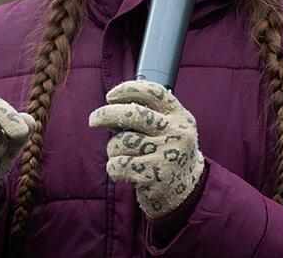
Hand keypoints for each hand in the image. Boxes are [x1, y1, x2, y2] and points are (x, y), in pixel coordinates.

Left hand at [89, 80, 204, 218]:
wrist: (188, 193)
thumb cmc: (168, 156)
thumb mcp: (169, 131)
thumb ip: (146, 119)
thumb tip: (108, 114)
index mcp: (180, 117)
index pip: (154, 92)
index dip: (128, 89)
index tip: (111, 96)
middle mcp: (177, 133)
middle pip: (132, 114)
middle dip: (106, 114)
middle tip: (93, 120)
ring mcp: (167, 154)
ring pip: (121, 142)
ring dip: (114, 150)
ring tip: (124, 157)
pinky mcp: (154, 175)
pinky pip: (118, 164)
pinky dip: (114, 168)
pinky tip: (124, 173)